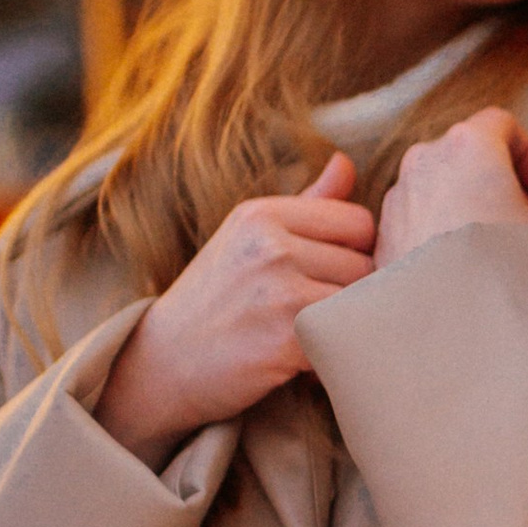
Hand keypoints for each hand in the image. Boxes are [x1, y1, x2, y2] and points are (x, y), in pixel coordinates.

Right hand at [94, 153, 377, 466]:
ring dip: (342, 324)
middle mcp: (270, 247)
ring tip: (307, 332)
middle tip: (312, 312)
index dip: (355, 252)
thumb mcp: (250, 237)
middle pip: (365, 265)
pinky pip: (342, 339)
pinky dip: (331, 354)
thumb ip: (307, 203)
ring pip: (360, 303)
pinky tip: (300, 358)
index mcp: (262, 215)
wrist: (162, 363)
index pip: (358, 222)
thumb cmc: (214, 299)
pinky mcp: (286, 340)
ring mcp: (278, 293)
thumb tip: (346, 163)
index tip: (327, 275)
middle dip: (350, 292)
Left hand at [377, 107, 527, 268]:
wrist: (449, 326)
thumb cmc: (505, 271)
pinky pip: (417, 215)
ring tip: (494, 249)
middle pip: (468, 152)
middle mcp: (425, 159)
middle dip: (500, 180)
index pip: (504, 125)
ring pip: (440, 184)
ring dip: (468, 203)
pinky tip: (463, 268)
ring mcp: (399, 195)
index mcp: (469, 145)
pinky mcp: (384, 232)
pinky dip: (440, 227)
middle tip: (525, 222)